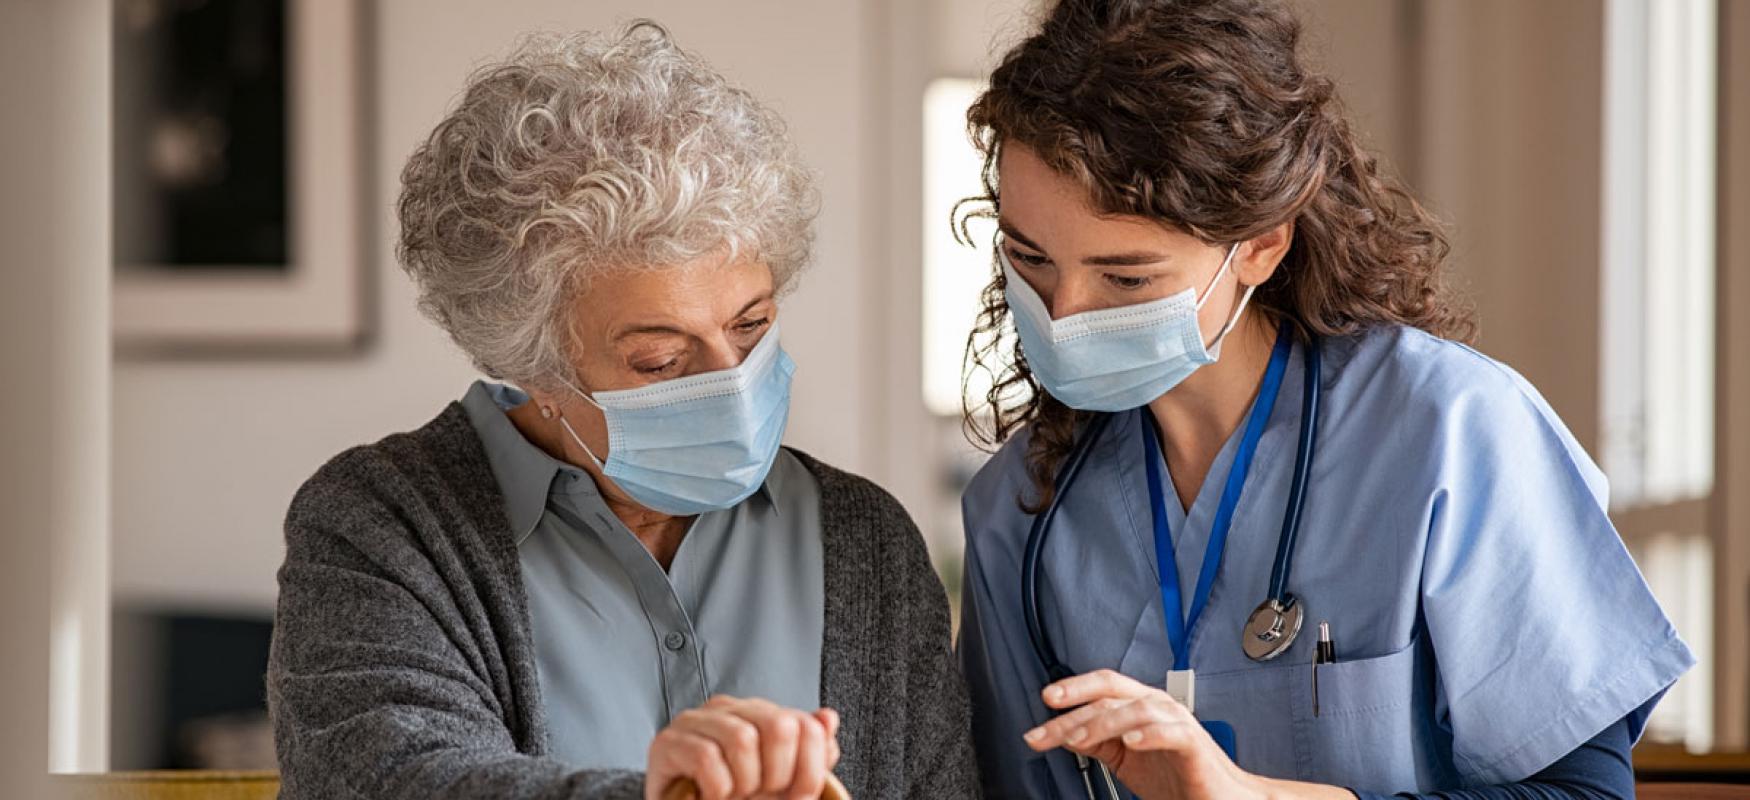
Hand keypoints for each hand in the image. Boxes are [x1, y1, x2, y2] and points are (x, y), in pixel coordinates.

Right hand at [644, 695, 841, 799]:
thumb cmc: (733, 794)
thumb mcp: (780, 778)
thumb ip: (810, 751)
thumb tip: (828, 718)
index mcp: (759, 712)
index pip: (805, 725)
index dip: (810, 768)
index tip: (798, 795)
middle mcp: (728, 708)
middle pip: (778, 726)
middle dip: (778, 774)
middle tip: (762, 794)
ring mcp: (695, 721)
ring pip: (741, 739)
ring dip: (745, 781)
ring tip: (735, 794)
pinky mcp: (668, 742)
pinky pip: (705, 757)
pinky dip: (717, 787)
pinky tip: (713, 795)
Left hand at [1022, 669, 1274, 799]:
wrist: (1217, 797)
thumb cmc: (1176, 775)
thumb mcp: (1125, 757)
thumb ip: (1099, 741)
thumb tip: (1065, 731)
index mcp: (1141, 705)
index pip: (1102, 687)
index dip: (1073, 689)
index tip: (1045, 701)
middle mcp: (1158, 707)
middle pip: (1111, 696)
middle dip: (1074, 711)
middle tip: (1047, 728)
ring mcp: (1177, 722)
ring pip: (1136, 709)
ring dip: (1102, 723)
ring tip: (1077, 738)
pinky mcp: (1194, 744)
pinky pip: (1171, 732)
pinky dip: (1149, 734)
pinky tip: (1130, 742)